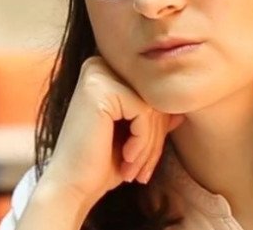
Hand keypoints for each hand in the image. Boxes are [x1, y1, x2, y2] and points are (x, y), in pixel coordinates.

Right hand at [38, 55, 184, 204]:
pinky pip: (144, 112)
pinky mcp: (100, 89)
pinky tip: (126, 159)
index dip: (158, 129)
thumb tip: (182, 111)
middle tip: (144, 171)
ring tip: (136, 171)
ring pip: (151, 106)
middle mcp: (98, 65)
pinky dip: (142, 141)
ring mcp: (97, 74)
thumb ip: (154, 120)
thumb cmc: (100, 164)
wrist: (70, 187)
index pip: (151, 93)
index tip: (149, 162)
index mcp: (105, 71)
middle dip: (155, 139)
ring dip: (150, 145)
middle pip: (153, 97)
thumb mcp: (135, 139)